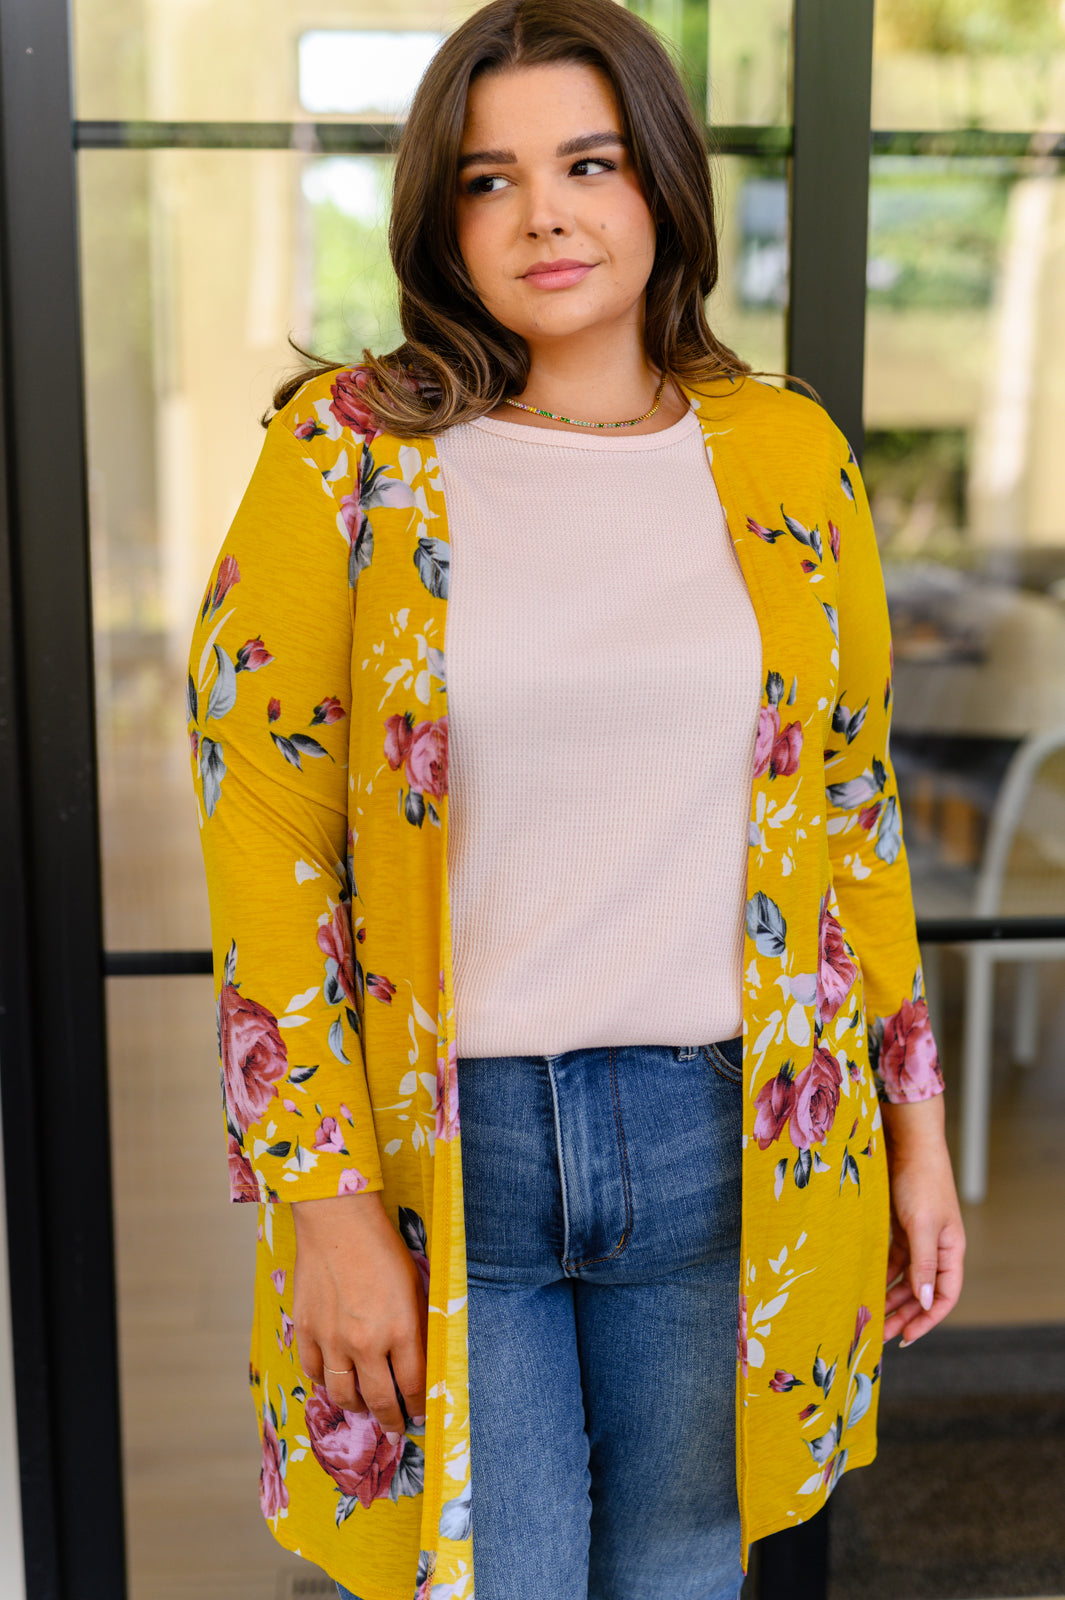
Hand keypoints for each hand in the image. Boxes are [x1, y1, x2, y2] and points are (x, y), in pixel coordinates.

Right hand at [291, 1190, 427, 1433]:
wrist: (338, 1220)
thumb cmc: (382, 1247)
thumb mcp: (416, 1285)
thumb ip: (418, 1325)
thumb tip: (424, 1360)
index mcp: (401, 1328)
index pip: (415, 1385)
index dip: (421, 1405)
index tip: (422, 1413)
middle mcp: (366, 1341)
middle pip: (380, 1400)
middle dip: (392, 1420)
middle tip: (398, 1427)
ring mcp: (332, 1338)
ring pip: (343, 1395)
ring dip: (357, 1406)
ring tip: (365, 1405)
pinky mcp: (306, 1330)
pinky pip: (314, 1372)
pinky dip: (326, 1381)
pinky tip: (336, 1378)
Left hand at [882, 1095, 965, 1346]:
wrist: (908, 1143)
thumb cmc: (920, 1182)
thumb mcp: (921, 1225)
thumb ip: (923, 1263)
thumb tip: (924, 1302)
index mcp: (951, 1250)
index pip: (943, 1296)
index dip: (926, 1319)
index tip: (906, 1338)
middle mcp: (937, 1248)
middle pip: (922, 1291)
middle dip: (904, 1314)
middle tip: (881, 1335)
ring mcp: (918, 1238)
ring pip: (906, 1278)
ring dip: (891, 1297)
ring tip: (871, 1316)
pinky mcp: (901, 1228)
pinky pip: (893, 1260)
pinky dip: (882, 1274)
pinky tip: (866, 1285)